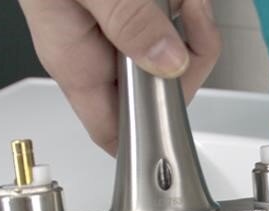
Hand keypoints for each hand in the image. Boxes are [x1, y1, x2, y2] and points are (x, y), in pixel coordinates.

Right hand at [19, 0, 220, 153]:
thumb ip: (126, 20)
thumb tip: (167, 63)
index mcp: (75, 61)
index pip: (113, 133)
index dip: (147, 138)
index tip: (179, 117)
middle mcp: (98, 53)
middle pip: (158, 95)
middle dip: (188, 63)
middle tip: (190, 23)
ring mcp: (120, 31)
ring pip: (175, 59)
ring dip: (193, 27)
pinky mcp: (139, 10)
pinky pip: (175, 26)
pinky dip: (188, 8)